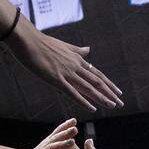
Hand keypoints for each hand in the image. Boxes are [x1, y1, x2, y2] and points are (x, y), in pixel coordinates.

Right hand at [4, 21, 122, 111]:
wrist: (28, 40)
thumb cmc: (42, 43)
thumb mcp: (64, 46)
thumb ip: (77, 50)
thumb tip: (89, 50)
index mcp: (77, 59)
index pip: (97, 73)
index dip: (108, 84)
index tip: (118, 92)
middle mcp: (75, 66)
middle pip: (97, 81)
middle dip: (110, 93)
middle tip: (121, 103)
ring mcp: (67, 73)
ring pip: (88, 87)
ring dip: (101, 97)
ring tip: (112, 105)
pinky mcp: (56, 79)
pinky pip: (73, 92)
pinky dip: (84, 101)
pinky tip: (93, 108)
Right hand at [20, 119, 77, 148]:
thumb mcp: (50, 145)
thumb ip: (60, 138)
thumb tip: (73, 129)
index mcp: (50, 141)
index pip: (57, 132)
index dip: (65, 126)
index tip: (74, 120)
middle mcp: (46, 145)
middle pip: (56, 138)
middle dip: (65, 133)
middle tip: (75, 129)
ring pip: (52, 148)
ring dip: (62, 144)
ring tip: (72, 141)